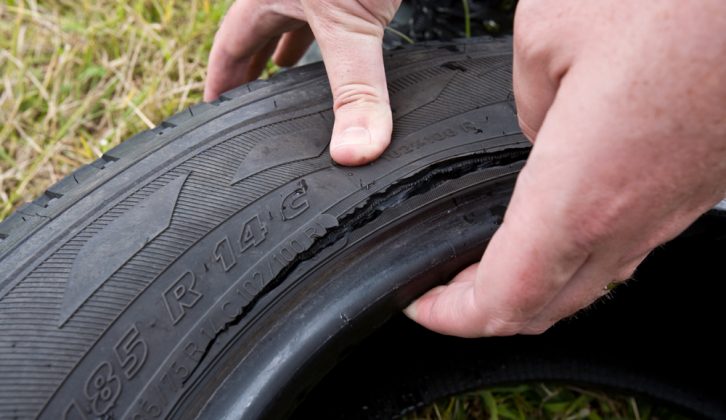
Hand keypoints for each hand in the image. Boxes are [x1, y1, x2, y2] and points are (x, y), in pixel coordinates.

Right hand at [204, 0, 400, 165]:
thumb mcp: (350, 25)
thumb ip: (357, 89)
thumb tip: (353, 153)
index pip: (230, 47)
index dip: (222, 80)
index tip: (216, 112)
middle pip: (259, 36)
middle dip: (256, 71)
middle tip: (254, 108)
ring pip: (297, 22)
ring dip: (293, 49)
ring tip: (291, 80)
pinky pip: (337, 16)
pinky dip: (337, 36)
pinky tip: (348, 48)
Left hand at [406, 0, 725, 336]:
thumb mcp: (551, 32)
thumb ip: (529, 102)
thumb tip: (541, 130)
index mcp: (583, 191)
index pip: (507, 297)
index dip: (456, 315)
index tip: (422, 303)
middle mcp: (635, 216)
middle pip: (550, 304)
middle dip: (489, 310)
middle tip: (449, 291)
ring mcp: (673, 206)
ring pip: (593, 278)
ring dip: (535, 282)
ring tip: (491, 261)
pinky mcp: (698, 182)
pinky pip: (629, 240)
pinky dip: (578, 250)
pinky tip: (560, 222)